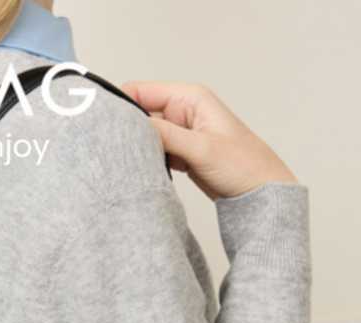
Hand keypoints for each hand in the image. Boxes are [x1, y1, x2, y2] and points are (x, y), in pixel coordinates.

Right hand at [119, 81, 298, 200]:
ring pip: (145, 134)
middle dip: (124, 128)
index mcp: (189, 98)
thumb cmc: (242, 166)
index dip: (118, 104)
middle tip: (105, 148)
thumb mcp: (200, 148)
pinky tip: (135, 169)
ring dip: (134, 146)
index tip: (99, 123)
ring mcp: (180, 132)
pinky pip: (154, 150)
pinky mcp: (180, 152)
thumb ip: (165, 136)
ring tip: (117, 161)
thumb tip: (130, 127)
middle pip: (139, 113)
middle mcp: (182, 110)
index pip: (141, 91)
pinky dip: (145, 158)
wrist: (260, 193)